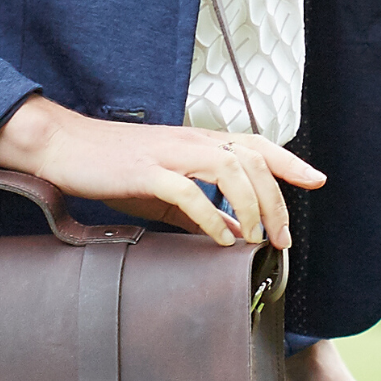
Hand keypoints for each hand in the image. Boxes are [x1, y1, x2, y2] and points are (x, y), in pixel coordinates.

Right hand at [0, 95, 322, 248]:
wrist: (64, 147)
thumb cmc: (113, 169)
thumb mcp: (164, 192)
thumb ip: (201, 213)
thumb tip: (234, 238)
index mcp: (197, 141)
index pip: (255, 145)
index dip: (289, 161)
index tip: (316, 181)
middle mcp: (190, 140)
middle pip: (251, 161)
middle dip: (275, 201)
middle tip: (281, 239)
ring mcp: (169, 154)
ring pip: (229, 170)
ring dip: (250, 207)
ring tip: (257, 240)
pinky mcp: (146, 171)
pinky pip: (188, 192)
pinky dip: (211, 217)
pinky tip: (219, 240)